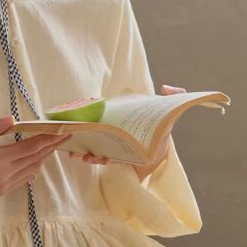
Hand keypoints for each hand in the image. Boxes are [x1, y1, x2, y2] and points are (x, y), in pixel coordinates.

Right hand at [0, 115, 70, 231]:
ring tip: (55, 144)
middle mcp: (4, 175)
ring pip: (32, 169)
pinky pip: (24, 178)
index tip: (62, 129)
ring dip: (44, 156)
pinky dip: (34, 167)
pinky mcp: (1, 191)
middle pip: (35, 158)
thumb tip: (12, 119)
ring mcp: (4, 185)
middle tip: (67, 135)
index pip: (30, 147)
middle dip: (52, 146)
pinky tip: (38, 159)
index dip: (48, 138)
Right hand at [66, 84, 187, 176]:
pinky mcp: (119, 158)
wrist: (165, 149)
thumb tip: (164, 87)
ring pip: (95, 146)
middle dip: (80, 133)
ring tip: (77, 152)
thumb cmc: (163, 128)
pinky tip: (89, 158)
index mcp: (121, 117)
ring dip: (84, 149)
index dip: (90, 112)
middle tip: (70, 134)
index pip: (102, 113)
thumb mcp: (169, 110)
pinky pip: (105, 159)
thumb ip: (176, 95)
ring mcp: (115, 144)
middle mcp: (115, 130)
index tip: (81, 111)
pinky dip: (96, 159)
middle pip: (94, 131)